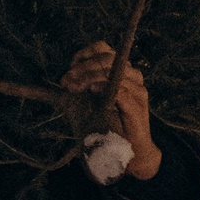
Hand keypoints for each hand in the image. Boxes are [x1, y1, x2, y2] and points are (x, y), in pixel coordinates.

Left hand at [61, 42, 161, 179]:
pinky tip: (93, 91)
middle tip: (67, 80)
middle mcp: (130, 75)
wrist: (126, 150)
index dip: (84, 54)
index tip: (69, 67)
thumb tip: (61, 81)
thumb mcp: (84, 105)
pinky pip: (122, 89)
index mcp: (119, 71)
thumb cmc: (105, 126)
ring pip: (113, 71)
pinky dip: (104, 87)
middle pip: (107, 58)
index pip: (103, 49)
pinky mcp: (138, 104)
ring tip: (75, 86)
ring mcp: (137, 88)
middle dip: (83, 67)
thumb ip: (75, 90)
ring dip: (90, 77)